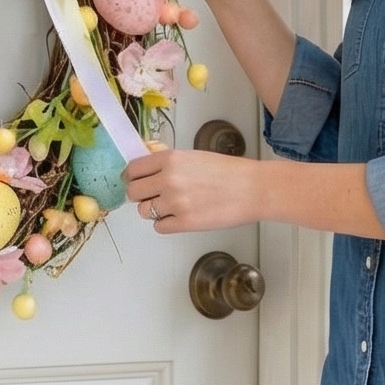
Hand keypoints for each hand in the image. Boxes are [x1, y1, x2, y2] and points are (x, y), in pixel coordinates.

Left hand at [123, 147, 261, 234]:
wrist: (253, 189)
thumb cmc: (229, 171)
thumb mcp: (194, 156)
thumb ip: (169, 163)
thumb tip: (147, 171)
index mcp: (170, 159)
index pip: (133, 170)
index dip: (131, 178)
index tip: (135, 182)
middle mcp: (168, 180)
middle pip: (133, 192)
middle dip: (140, 195)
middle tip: (152, 197)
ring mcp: (175, 203)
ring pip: (144, 211)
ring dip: (153, 210)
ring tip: (172, 206)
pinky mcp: (184, 223)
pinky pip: (159, 227)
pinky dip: (166, 223)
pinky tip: (180, 216)